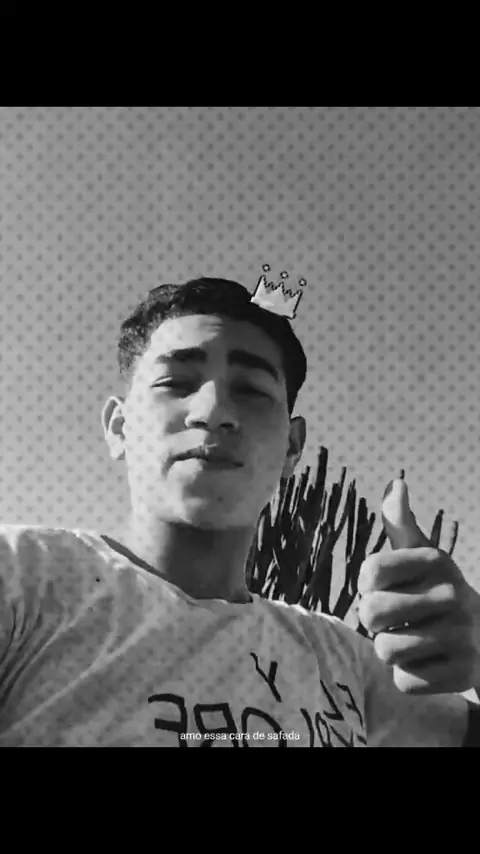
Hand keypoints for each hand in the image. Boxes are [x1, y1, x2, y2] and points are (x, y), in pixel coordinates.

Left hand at [358, 477, 479, 694]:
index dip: (367, 586)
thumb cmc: (437, 592)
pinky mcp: (462, 672)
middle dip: (375, 623)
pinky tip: (428, 663)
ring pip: (386, 651)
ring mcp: (461, 635)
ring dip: (391, 651)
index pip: (369, 572)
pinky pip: (405, 681)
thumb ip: (401, 524)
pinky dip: (409, 677)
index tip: (384, 588)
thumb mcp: (423, 555)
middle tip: (395, 621)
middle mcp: (451, 594)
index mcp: (435, 560)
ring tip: (411, 642)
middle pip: (372, 614)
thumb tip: (396, 484)